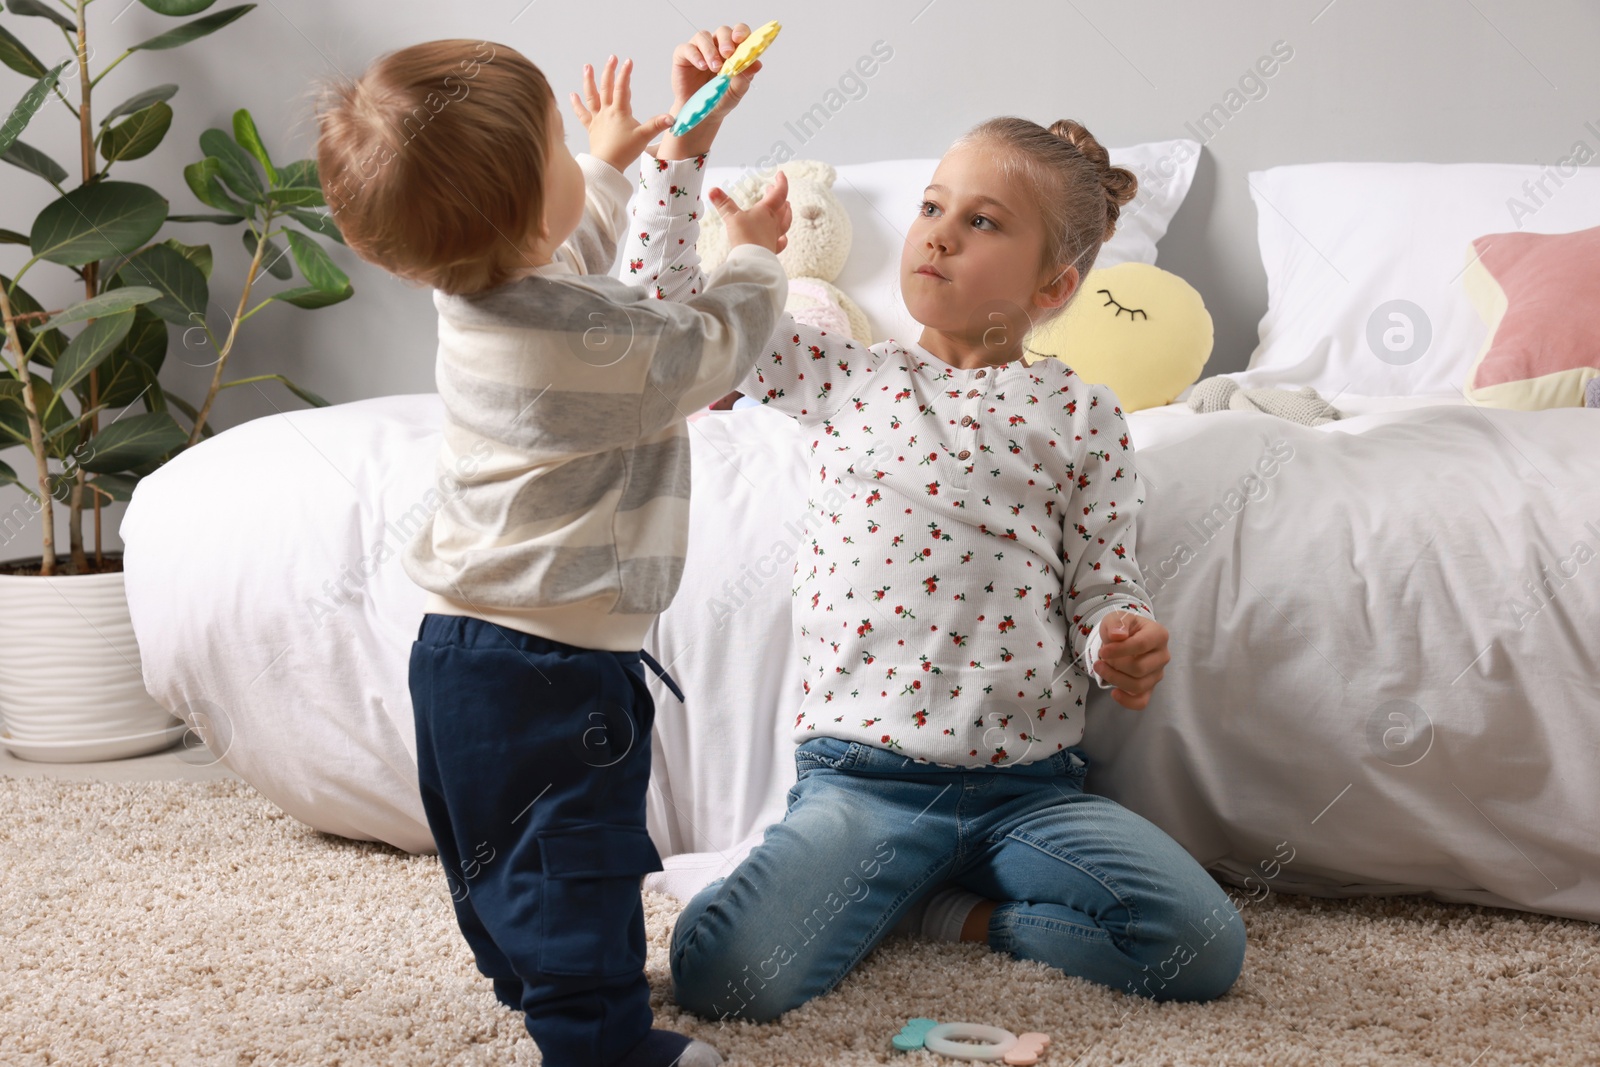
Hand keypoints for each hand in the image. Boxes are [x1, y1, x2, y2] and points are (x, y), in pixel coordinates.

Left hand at [571, 55, 672, 174]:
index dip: (625, 74)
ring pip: (592, 96)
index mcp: (619, 112)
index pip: (622, 88)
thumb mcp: (643, 137)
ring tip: (587, 67)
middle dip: (609, 71)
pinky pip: (582, 114)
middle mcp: (606, 112)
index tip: (628, 61)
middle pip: (606, 87)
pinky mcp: (591, 128)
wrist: (606, 166)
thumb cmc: (624, 152)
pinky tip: (572, 95)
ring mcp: (597, 119)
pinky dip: (577, 104)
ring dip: (589, 81)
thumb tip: (672, 117)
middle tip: (611, 57)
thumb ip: (657, 125)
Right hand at [656, 23, 764, 159]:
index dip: (741, 32)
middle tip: (728, 53)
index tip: (740, 39)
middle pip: (722, 31)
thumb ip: (745, 77)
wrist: (701, 115)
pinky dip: (695, 55)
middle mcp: (716, 46)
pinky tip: (702, 66)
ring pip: (703, 36)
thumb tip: (758, 64)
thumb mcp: (736, 91)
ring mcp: (699, 49)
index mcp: (732, 51)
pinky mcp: (683, 56)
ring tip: (715, 68)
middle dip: (726, 40)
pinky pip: (687, 48)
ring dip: (710, 50)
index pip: (739, 33)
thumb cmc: (720, 99)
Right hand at [710, 170, 789, 254]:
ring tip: (787, 208)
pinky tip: (783, 237)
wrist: (752, 260)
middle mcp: (774, 222)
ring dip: (786, 213)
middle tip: (772, 189)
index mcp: (767, 211)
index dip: (781, 182)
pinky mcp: (772, 249)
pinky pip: (781, 242)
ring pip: (786, 222)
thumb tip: (712, 190)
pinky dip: (783, 238)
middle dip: (779, 196)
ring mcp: (775, 236)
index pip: (779, 192)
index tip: (780, 174)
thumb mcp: (732, 217)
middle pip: (782, 206)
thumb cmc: (745, 236)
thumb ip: (723, 203)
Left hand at [1092, 611, 1169, 709]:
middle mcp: (1163, 655)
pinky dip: (1127, 701)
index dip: (1119, 650)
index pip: (1141, 645)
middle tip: (1101, 658)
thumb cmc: (1123, 627)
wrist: (1125, 637)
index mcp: (1158, 635)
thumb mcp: (1116, 617)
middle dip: (1115, 665)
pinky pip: (1142, 701)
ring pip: (1139, 686)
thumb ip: (1117, 623)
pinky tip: (1114, 692)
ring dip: (1115, 679)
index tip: (1102, 651)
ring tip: (1101, 668)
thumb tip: (1117, 636)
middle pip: (1139, 668)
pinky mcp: (1150, 687)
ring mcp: (1157, 673)